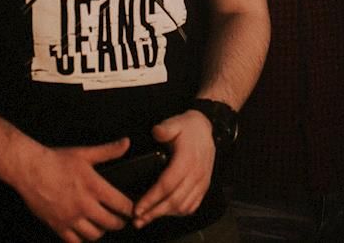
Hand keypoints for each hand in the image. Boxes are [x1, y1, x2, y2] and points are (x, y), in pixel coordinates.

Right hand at [10, 138, 133, 242]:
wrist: (29, 169)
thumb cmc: (56, 160)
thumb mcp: (85, 153)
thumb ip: (108, 151)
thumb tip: (126, 143)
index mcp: (94, 187)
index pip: (122, 205)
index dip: (130, 209)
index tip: (131, 208)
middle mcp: (84, 205)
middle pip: (111, 223)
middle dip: (120, 222)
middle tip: (121, 219)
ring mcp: (70, 218)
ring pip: (94, 235)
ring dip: (102, 231)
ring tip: (102, 224)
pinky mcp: (57, 226)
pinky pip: (74, 242)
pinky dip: (82, 240)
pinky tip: (84, 232)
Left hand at [132, 110, 214, 228]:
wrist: (206, 128)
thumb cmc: (187, 127)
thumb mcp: (176, 123)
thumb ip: (166, 128)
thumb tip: (156, 131)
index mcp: (187, 159)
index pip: (167, 184)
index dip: (151, 198)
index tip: (137, 208)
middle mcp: (196, 174)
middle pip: (174, 200)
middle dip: (154, 212)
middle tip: (137, 220)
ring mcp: (202, 182)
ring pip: (183, 206)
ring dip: (165, 215)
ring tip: (147, 219)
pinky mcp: (204, 186)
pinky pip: (192, 205)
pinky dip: (178, 213)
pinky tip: (165, 213)